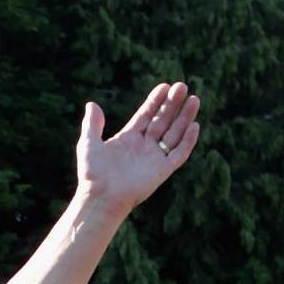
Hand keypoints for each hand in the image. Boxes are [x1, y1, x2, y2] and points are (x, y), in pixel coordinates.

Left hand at [76, 81, 201, 216]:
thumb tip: (92, 104)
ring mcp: (154, 158)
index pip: (146, 115)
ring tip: (194, 99)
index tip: (165, 86)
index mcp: (127, 139)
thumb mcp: (88, 144)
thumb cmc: (92, 174)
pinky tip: (194, 125)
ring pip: (174, 133)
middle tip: (182, 86)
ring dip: (184, 117)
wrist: (101, 197)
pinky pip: (179, 153)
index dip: (155, 101)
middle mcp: (143, 147)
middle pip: (162, 121)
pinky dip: (188, 140)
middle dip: (172, 104)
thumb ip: (92, 125)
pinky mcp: (162, 170)